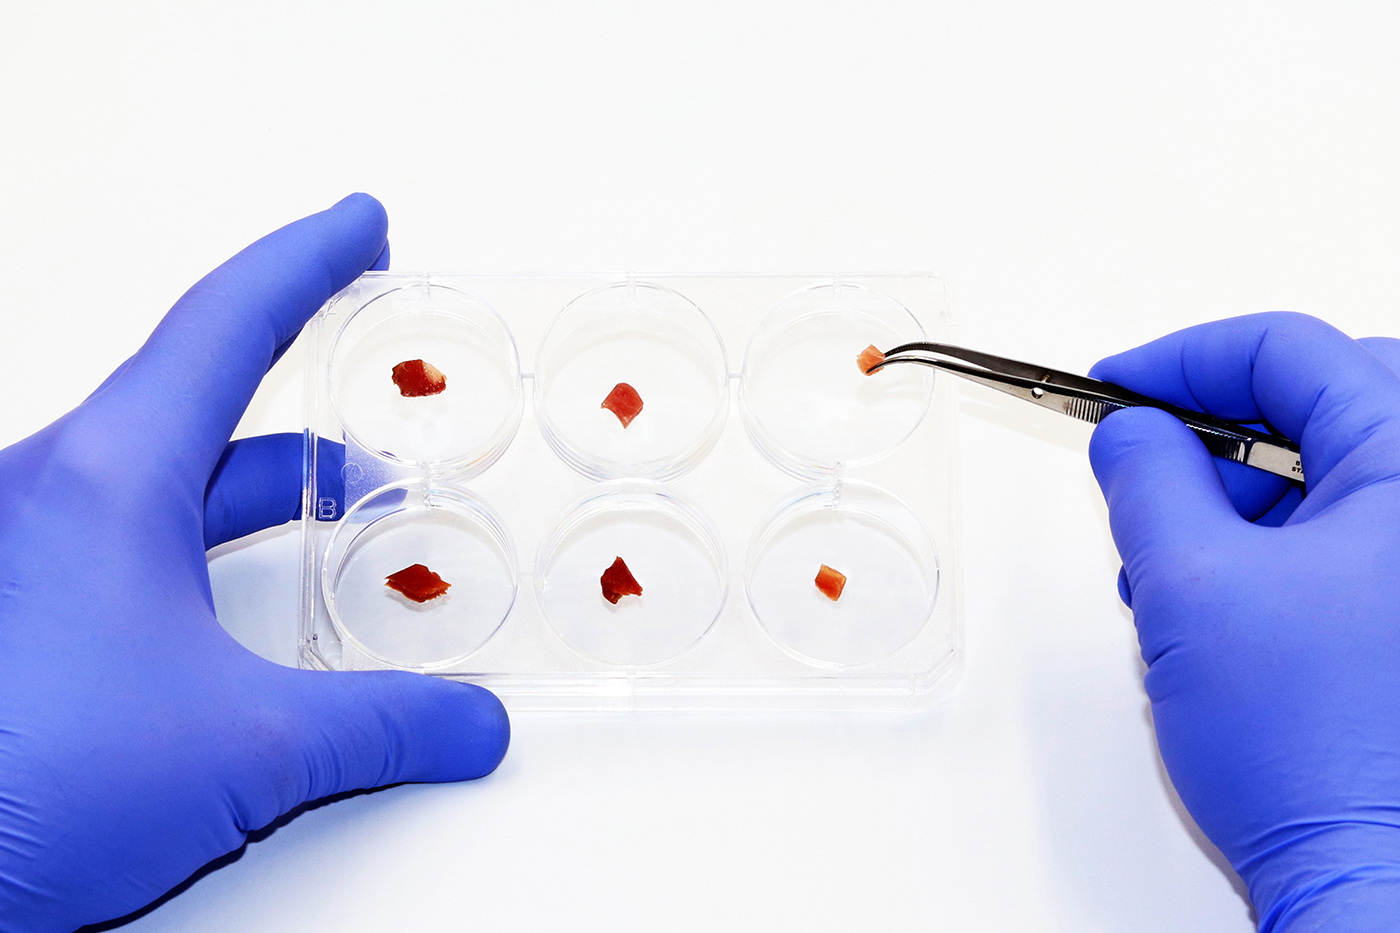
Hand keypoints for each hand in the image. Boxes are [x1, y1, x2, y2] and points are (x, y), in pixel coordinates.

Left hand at [0, 195, 509, 930]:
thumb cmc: (27, 782)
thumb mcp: (244, 751)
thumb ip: (382, 728)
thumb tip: (470, 725)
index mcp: (108, 480)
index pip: (227, 323)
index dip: (308, 260)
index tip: (361, 224)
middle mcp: (52, 491)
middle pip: (197, 387)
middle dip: (296, 364)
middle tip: (357, 331)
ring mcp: (22, 544)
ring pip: (161, 469)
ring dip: (256, 470)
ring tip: (344, 494)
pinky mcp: (13, 602)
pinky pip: (126, 528)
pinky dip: (203, 531)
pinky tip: (244, 591)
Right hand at [1088, 312, 1399, 930]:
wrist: (1368, 872)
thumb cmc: (1314, 750)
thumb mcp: (1189, 584)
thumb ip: (1145, 478)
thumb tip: (1129, 432)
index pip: (1291, 351)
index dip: (1183, 360)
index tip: (1116, 388)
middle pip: (1318, 402)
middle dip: (1214, 434)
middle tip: (1145, 469)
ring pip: (1323, 475)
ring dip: (1233, 501)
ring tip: (1169, 569)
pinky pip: (1336, 536)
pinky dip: (1264, 547)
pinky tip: (1212, 602)